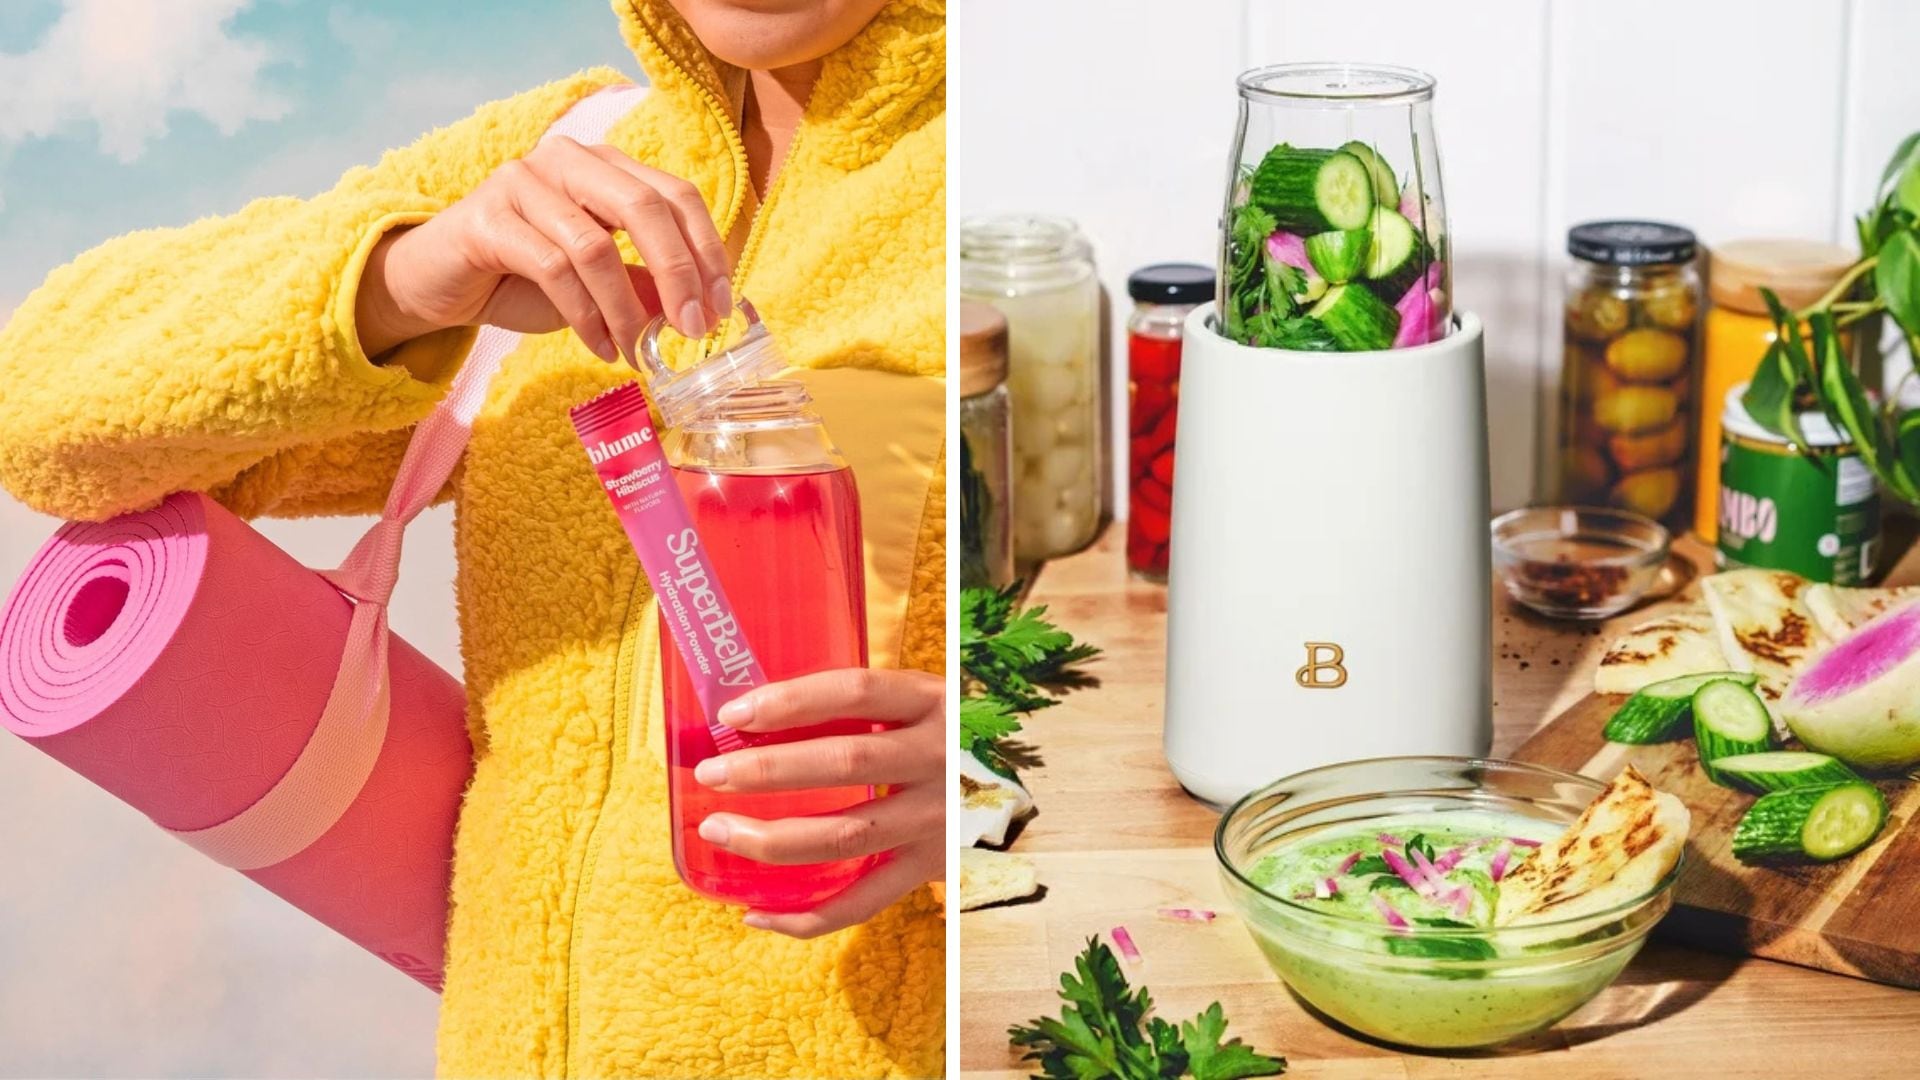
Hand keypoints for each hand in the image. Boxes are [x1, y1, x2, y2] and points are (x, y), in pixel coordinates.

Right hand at [354, 135, 730, 361]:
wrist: (440, 283)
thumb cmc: (525, 278)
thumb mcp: (602, 284)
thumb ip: (646, 284)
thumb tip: (701, 309)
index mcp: (605, 166)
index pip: (676, 194)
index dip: (706, 251)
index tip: (721, 308)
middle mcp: (568, 161)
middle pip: (645, 206)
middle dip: (679, 274)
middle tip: (694, 330)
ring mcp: (524, 182)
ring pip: (596, 246)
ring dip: (626, 310)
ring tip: (636, 352)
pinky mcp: (487, 218)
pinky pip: (553, 269)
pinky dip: (585, 316)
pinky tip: (599, 347)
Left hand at [694, 668, 944, 938]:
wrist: (1030, 776)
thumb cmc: (949, 730)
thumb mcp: (922, 697)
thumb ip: (864, 701)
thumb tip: (756, 708)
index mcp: (930, 701)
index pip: (856, 691)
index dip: (791, 700)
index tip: (734, 713)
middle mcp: (937, 758)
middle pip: (845, 764)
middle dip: (769, 770)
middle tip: (712, 773)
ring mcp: (936, 818)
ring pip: (846, 836)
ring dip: (773, 840)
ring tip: (719, 831)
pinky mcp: (931, 867)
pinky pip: (864, 901)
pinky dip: (807, 917)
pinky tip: (756, 913)